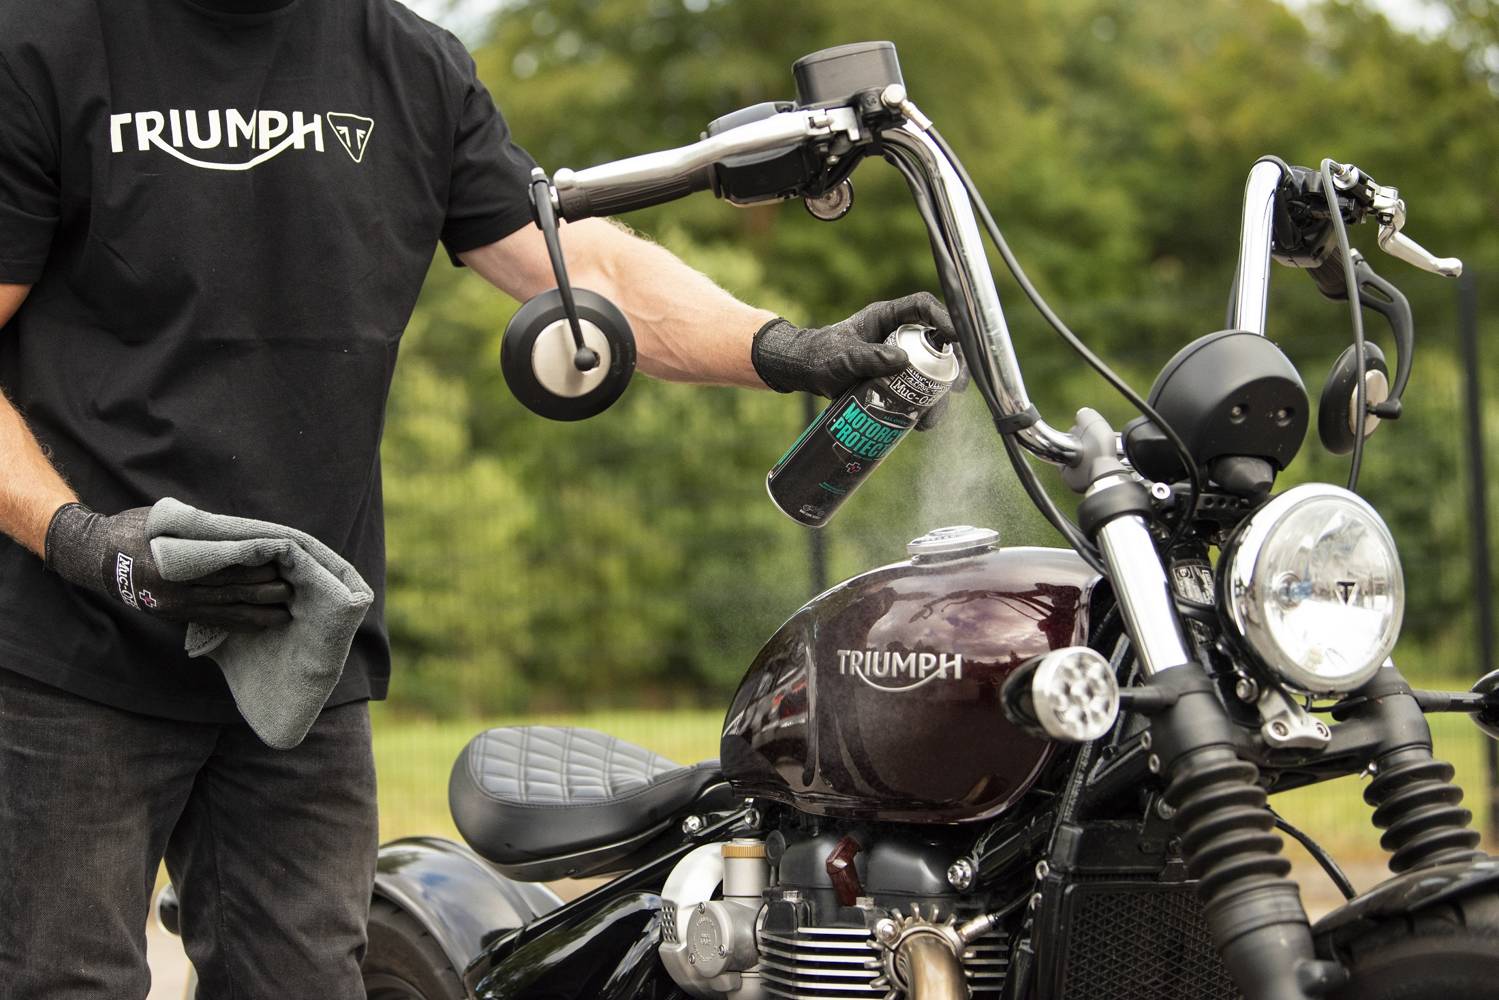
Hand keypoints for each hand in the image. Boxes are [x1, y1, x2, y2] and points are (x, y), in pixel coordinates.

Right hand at [44, 504, 292, 631]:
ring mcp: (176, 607)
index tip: (278, 565)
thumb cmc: (133, 531)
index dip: (253, 568)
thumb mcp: (162, 521)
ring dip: (258, 612)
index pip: (223, 568)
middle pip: (229, 593)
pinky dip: (241, 623)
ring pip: (225, 612)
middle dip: (263, 592)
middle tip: (293, 589)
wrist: (95, 557)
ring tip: (287, 612)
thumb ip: (198, 530)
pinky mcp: (176, 616)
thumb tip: (238, 533)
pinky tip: (262, 623)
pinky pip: (214, 622)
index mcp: (173, 565)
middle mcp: (176, 591)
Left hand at [750, 291, 964, 428]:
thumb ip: (866, 357)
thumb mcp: (842, 357)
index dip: (944, 316)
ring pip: (932, 370)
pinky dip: (925, 405)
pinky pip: (919, 388)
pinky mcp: (897, 378)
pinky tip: (921, 422)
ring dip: (939, 393)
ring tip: (930, 419)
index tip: (956, 336)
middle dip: (951, 365)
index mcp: (887, 317)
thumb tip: (901, 361)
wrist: (807, 372)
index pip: (922, 306)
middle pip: (937, 342)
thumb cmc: (821, 356)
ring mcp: (900, 356)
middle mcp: (899, 335)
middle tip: (955, 387)